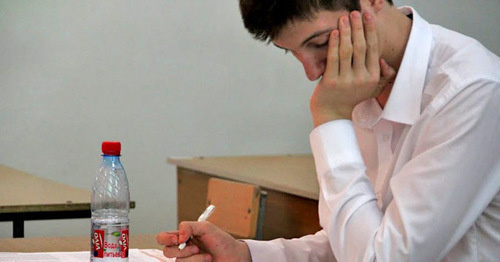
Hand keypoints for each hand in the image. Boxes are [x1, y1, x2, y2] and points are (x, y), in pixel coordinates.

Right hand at [156, 221, 251, 261]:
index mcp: (183, 238)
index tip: (178, 239)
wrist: (234, 258)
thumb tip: (178, 236)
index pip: (164, 238)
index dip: (165, 238)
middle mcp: (182, 251)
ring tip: (208, 257)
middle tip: (196, 248)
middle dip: (182, 250)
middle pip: (167, 252)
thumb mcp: (207, 228)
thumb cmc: (222, 242)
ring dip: (195, 259)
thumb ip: (189, 226)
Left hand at [309, 11, 395, 126]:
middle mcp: (361, 78)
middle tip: (355, 12)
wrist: (333, 114)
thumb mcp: (373, 88)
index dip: (371, 31)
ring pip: (347, 51)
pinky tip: (334, 32)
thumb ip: (383, 75)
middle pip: (361, 47)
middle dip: (358, 27)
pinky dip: (333, 44)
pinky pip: (333, 58)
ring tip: (343, 18)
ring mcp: (346, 80)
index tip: (368, 16)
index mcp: (373, 77)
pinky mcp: (331, 82)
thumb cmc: (352, 97)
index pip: (374, 49)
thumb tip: (384, 60)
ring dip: (346, 32)